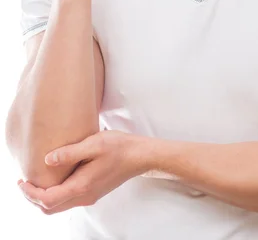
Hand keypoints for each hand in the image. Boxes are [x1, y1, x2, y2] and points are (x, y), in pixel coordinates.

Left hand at [18, 130, 155, 214]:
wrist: (141, 156)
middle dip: (33, 197)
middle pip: (50, 208)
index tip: (21, 181)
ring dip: (44, 196)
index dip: (30, 193)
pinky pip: (68, 200)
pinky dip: (55, 194)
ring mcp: (89, 196)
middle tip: (24, 182)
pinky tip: (55, 178)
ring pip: (59, 206)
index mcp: (81, 186)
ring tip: (36, 179)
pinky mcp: (93, 192)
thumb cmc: (119, 147)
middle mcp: (84, 196)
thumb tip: (47, 159)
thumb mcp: (94, 144)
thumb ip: (70, 153)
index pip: (47, 199)